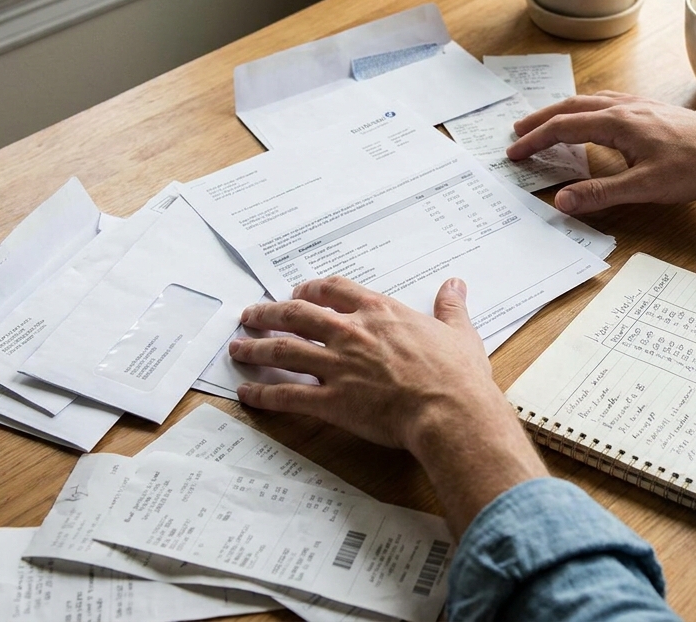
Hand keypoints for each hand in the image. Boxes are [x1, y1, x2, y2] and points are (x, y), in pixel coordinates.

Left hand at [232, 276, 547, 534]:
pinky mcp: (332, 401)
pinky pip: (288, 395)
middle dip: (268, 313)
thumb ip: (451, 307)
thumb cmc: (457, 376)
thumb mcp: (459, 332)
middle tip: (250, 315)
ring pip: (284, 350)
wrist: (449, 411)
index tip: (298, 292)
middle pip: (297, 314)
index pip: (334, 290)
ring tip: (236, 348)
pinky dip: (263, 394)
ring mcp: (338, 366)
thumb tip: (456, 284)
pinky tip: (247, 393)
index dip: (311, 289)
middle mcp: (351, 333)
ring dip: (255, 349)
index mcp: (380, 313)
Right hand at [507, 90, 695, 253]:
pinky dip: (587, 108)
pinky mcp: (652, 111)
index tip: (514, 153)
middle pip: (571, 107)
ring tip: (546, 122)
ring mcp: (639, 106)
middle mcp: (624, 107)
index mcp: (617, 123)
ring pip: (589, 101)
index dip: (535, 140)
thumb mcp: (644, 187)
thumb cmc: (694, 166)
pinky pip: (608, 102)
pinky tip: (593, 117)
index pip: (563, 128)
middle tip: (517, 132)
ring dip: (562, 111)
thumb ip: (600, 194)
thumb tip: (563, 201)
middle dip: (541, 120)